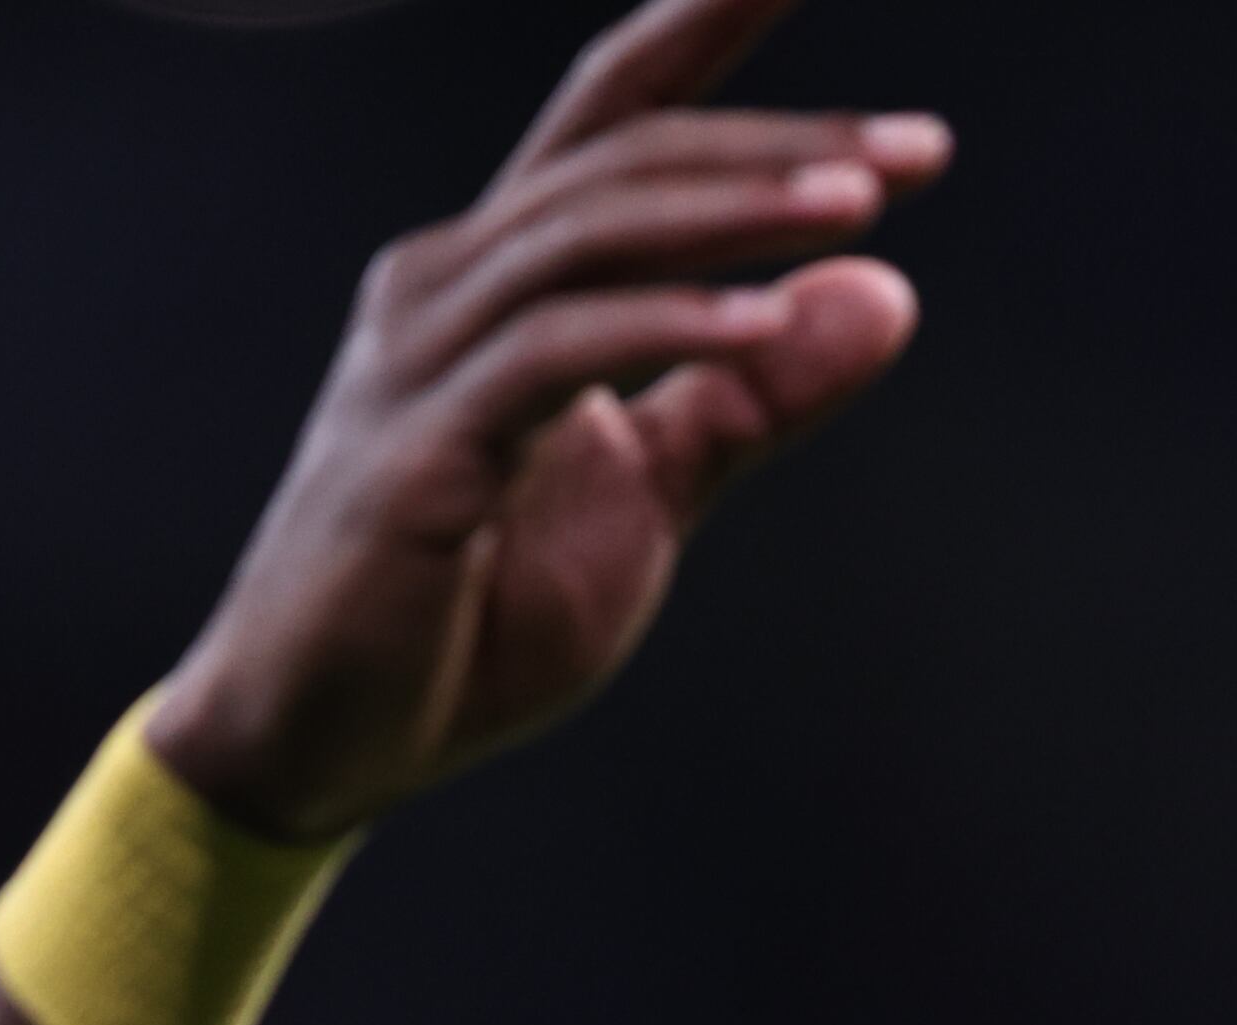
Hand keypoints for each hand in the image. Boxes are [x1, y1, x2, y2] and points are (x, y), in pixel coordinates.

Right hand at [146, 0, 945, 839]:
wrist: (318, 740)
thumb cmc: (468, 616)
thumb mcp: (651, 495)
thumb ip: (753, 397)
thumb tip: (887, 290)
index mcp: (500, 279)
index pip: (611, 118)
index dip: (699, 29)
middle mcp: (448, 284)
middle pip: (620, 159)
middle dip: (770, 136)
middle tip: (917, 146)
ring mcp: (422, 360)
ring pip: (590, 233)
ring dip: (734, 211)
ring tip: (863, 205)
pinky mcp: (420, 452)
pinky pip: (557, 355)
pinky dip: (668, 328)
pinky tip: (768, 321)